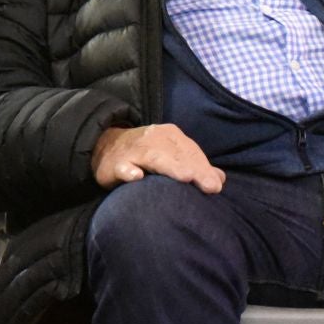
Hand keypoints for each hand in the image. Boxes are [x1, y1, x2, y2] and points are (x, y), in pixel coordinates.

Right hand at [92, 122, 224, 192]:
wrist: (104, 146)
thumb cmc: (144, 155)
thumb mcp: (171, 155)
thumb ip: (194, 165)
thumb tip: (219, 179)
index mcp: (169, 136)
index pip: (190, 152)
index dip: (204, 169)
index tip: (215, 187)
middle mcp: (152, 139)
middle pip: (177, 154)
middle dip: (194, 169)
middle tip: (210, 186)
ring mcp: (133, 150)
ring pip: (154, 157)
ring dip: (170, 167)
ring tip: (186, 178)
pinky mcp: (115, 163)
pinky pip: (122, 167)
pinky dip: (129, 170)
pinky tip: (137, 177)